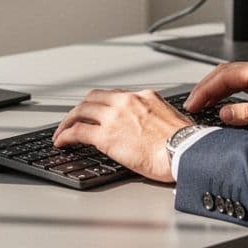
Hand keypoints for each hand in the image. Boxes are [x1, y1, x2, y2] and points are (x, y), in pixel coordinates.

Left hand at [52, 89, 192, 182]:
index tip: (96, 112)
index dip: (102, 104)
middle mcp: (127, 101)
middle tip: (73, 119)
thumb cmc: (186, 143)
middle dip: (80, 109)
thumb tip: (156, 129)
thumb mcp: (173, 119)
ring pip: (81, 111)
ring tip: (61, 131)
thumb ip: (158, 118)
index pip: (115, 95)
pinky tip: (61, 142)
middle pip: (93, 98)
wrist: (185, 151)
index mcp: (144, 97)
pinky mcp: (106, 135)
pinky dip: (65, 135)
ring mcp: (114, 117)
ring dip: (68, 121)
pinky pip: (77, 131)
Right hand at [184, 59, 247, 131]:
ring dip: (216, 89)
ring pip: (233, 77)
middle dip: (205, 88)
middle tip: (192, 104)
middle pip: (225, 73)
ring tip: (202, 104)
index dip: (205, 90)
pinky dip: (228, 91)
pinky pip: (242, 83)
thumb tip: (224, 114)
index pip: (224, 77)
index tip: (193, 103)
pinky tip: (224, 101)